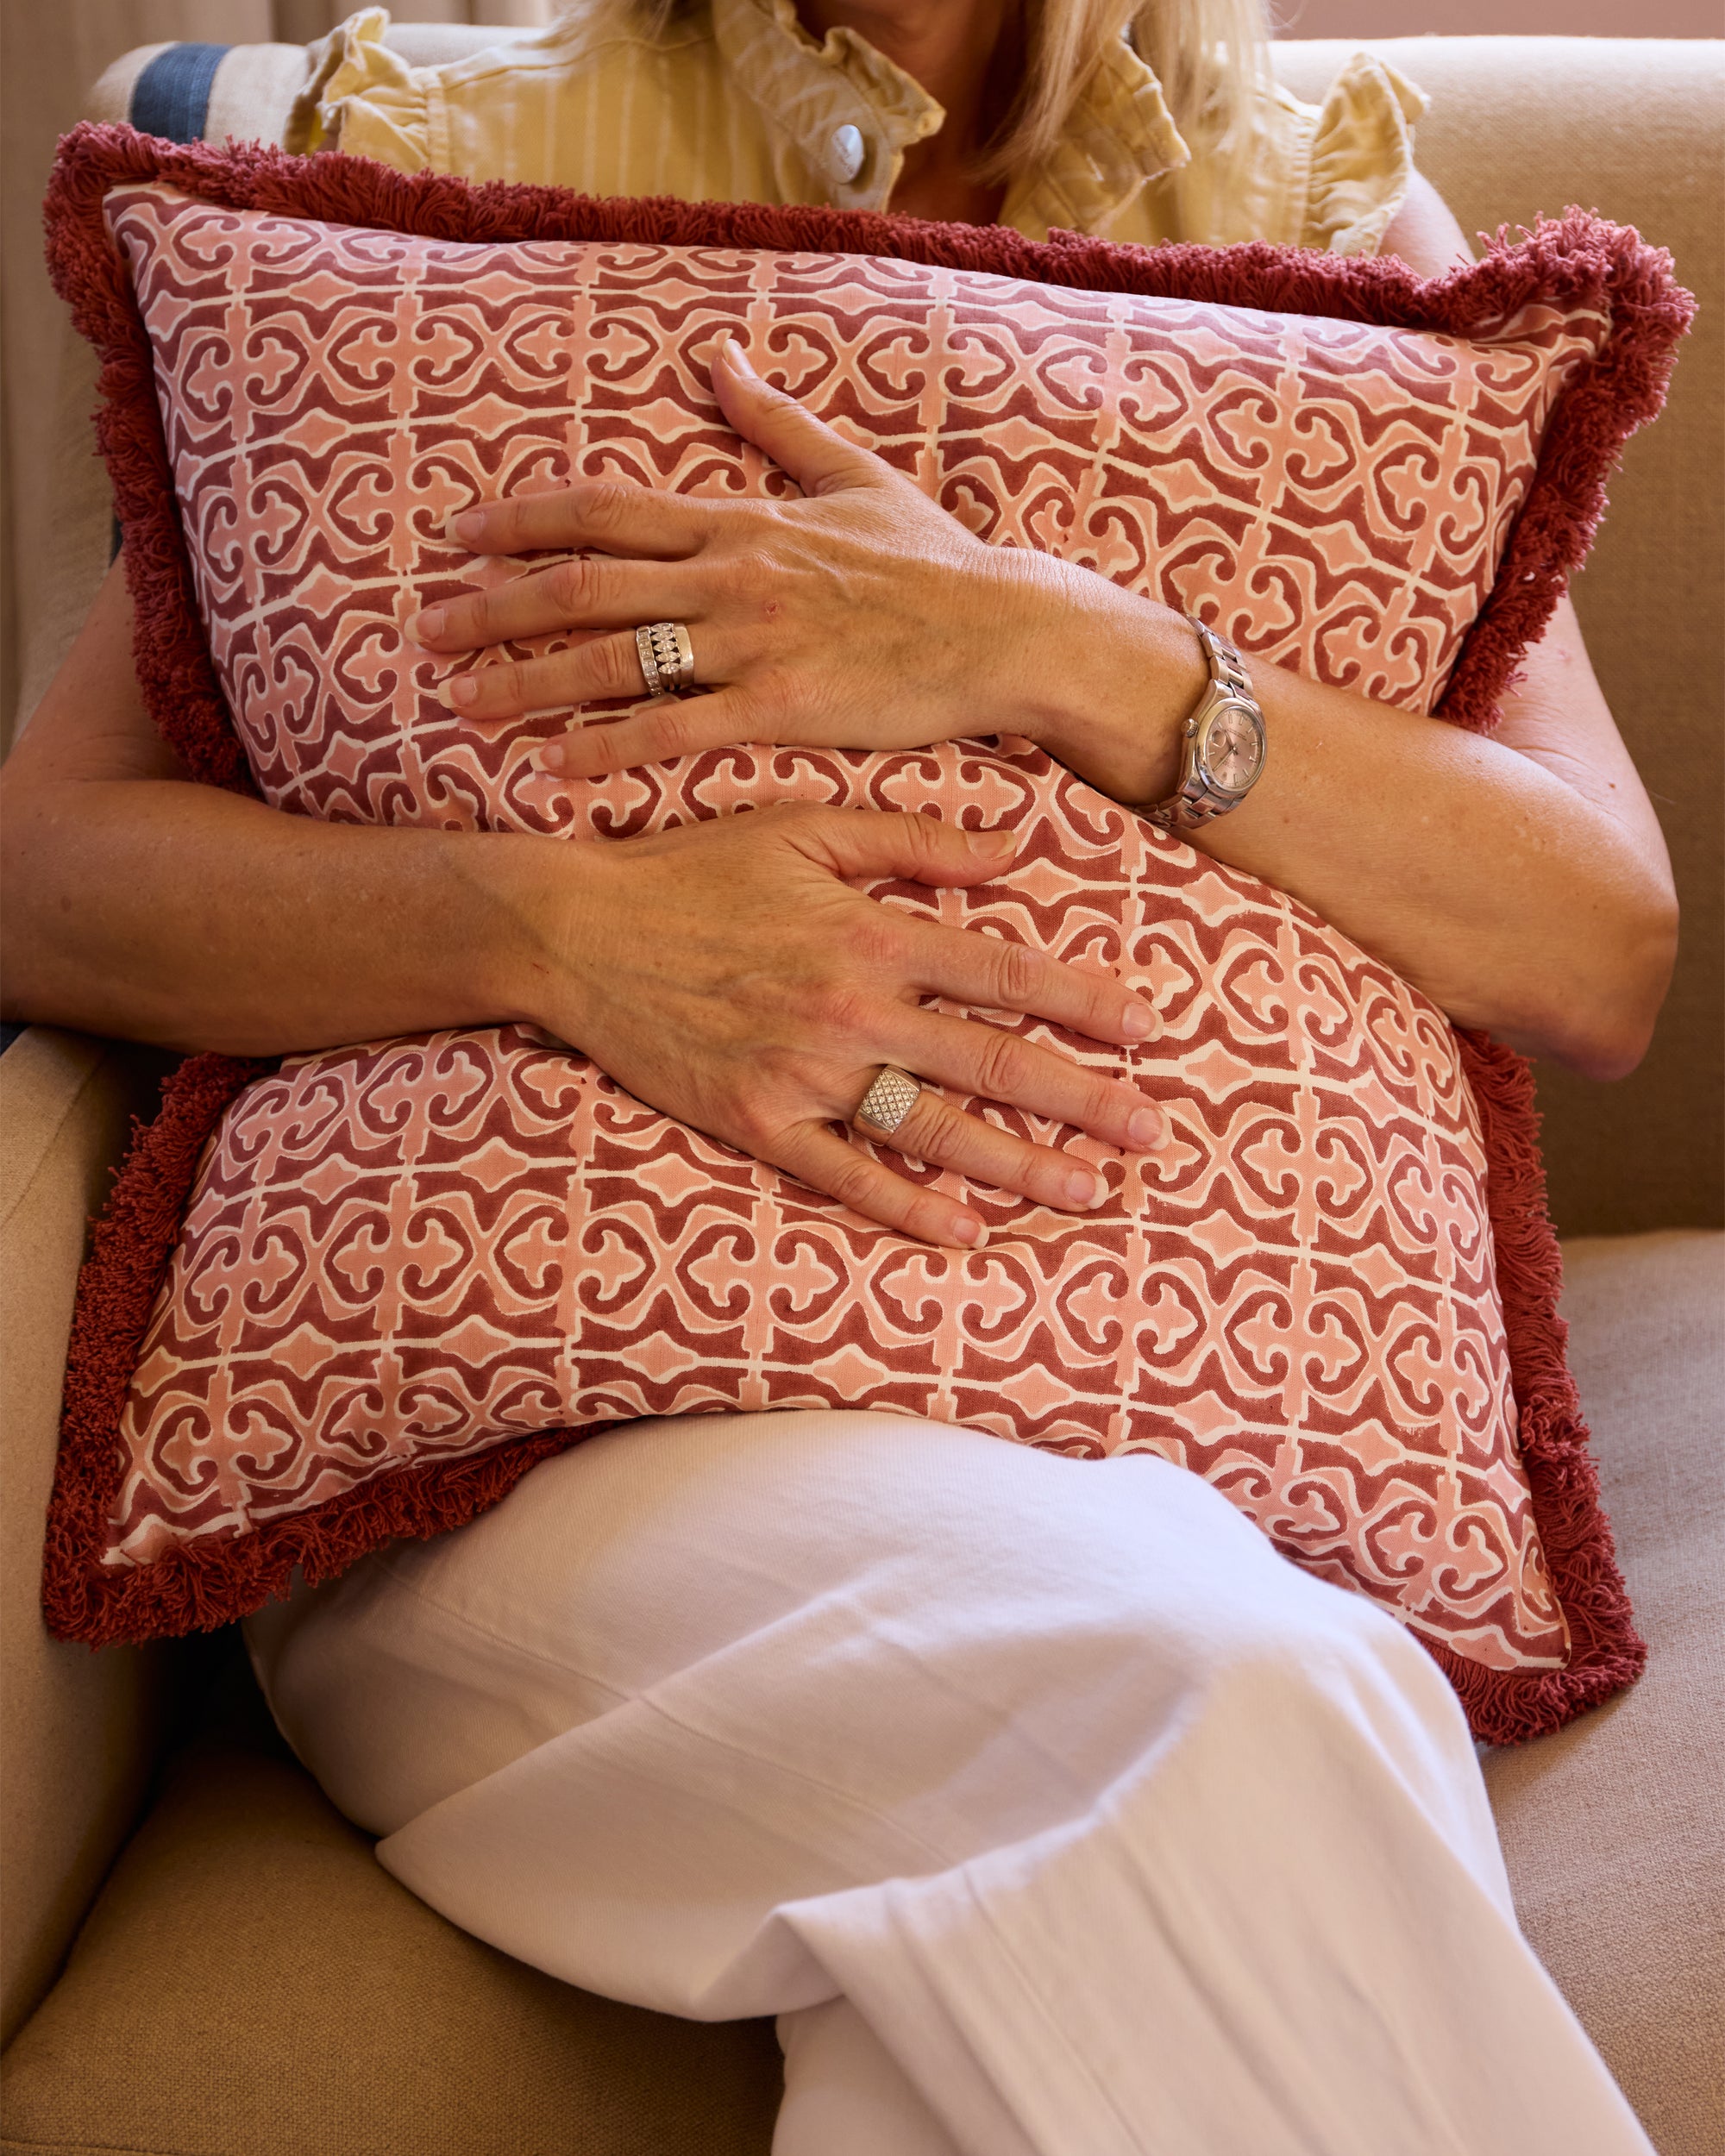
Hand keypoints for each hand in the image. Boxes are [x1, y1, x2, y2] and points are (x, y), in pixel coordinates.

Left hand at [409, 338, 1161, 780]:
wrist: (1003, 630)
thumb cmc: (933, 562)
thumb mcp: (852, 473)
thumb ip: (774, 422)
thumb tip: (716, 360)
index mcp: (738, 519)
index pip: (604, 511)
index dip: (521, 523)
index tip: (458, 538)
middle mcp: (729, 575)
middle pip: (583, 587)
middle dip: (494, 608)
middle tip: (428, 633)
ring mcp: (751, 642)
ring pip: (612, 661)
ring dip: (528, 681)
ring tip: (465, 702)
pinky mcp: (780, 706)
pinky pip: (674, 730)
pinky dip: (609, 750)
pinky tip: (555, 768)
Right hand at [517, 804, 1165, 1248]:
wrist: (576, 930)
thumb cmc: (694, 867)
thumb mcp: (803, 826)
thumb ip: (912, 840)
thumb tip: (1014, 850)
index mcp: (870, 933)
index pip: (1004, 971)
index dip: (1083, 1000)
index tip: (1147, 1026)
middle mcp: (849, 1010)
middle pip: (990, 1061)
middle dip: (1081, 1098)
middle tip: (1151, 1131)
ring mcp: (802, 1075)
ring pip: (932, 1129)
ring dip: (1019, 1164)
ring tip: (1088, 1190)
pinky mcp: (754, 1122)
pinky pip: (844, 1175)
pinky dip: (907, 1205)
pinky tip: (966, 1230)